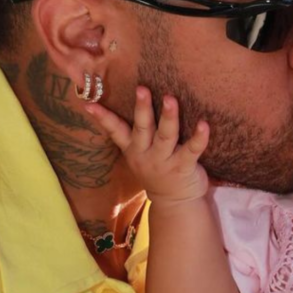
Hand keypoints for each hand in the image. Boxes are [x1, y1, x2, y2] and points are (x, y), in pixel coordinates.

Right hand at [86, 86, 209, 203]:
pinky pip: (192, 150)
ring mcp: (164, 161)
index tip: (89, 104)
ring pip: (165, 136)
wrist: (175, 203)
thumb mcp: (141, 154)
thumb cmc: (160, 170)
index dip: (103, 118)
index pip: (115, 131)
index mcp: (134, 149)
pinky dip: (199, 137)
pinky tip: (204, 125)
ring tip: (170, 99)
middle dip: (142, 108)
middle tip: (142, 89)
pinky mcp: (183, 167)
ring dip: (168, 117)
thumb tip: (138, 98)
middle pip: (143, 128)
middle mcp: (146, 154)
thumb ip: (139, 133)